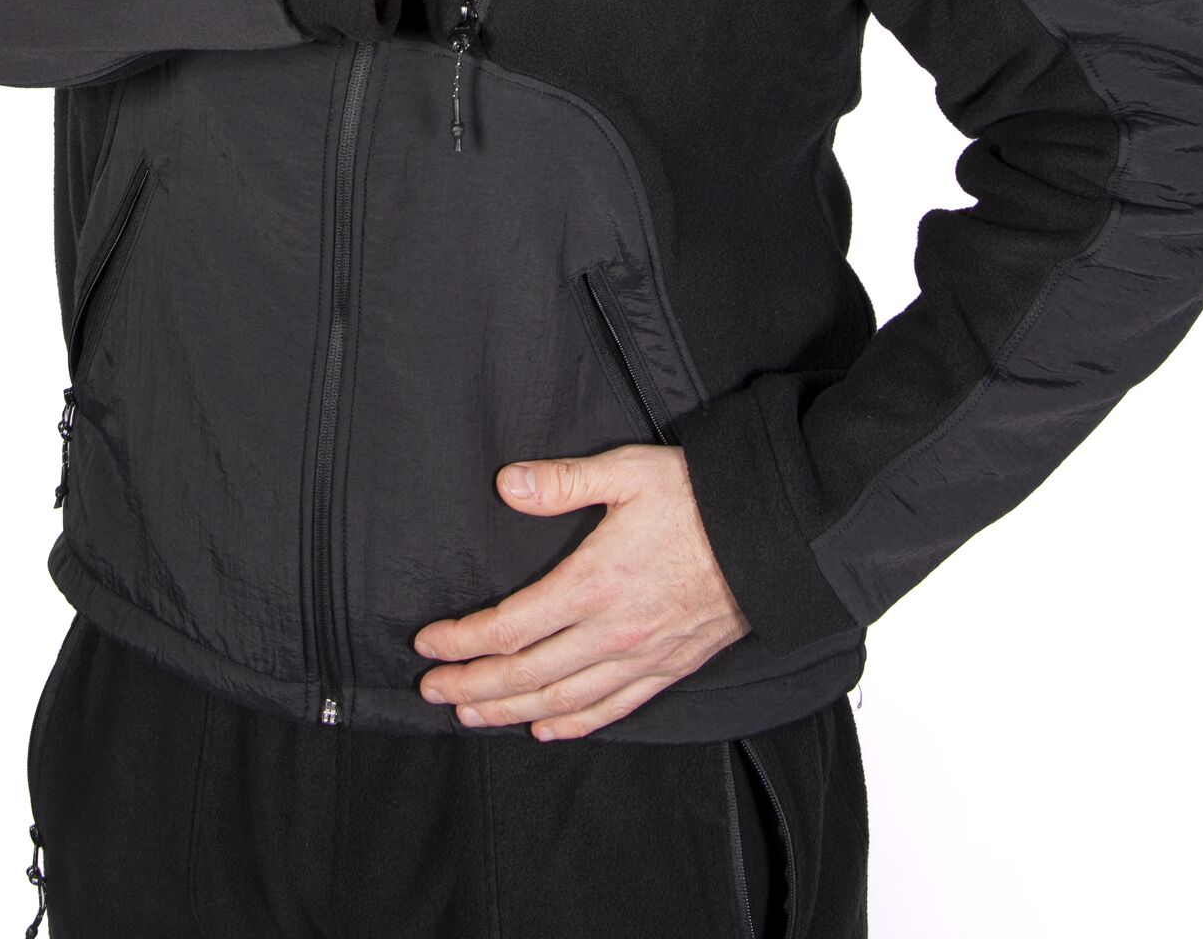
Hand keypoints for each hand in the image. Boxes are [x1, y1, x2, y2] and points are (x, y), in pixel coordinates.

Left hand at [411, 444, 751, 740]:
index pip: (511, 626)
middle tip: (433, 691)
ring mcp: (641, 657)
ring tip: (472, 715)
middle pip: (527, 674)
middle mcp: (613, 631)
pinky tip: (547, 728)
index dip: (464, 641)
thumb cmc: (699, 499)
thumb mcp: (627, 472)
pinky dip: (573, 724)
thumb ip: (563, 482)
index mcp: (595, 582)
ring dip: (510, 712)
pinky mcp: (668, 668)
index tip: (430, 645)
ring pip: (562, 700)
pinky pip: (612, 709)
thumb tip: (507, 485)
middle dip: (472, 686)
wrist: (772, 535)